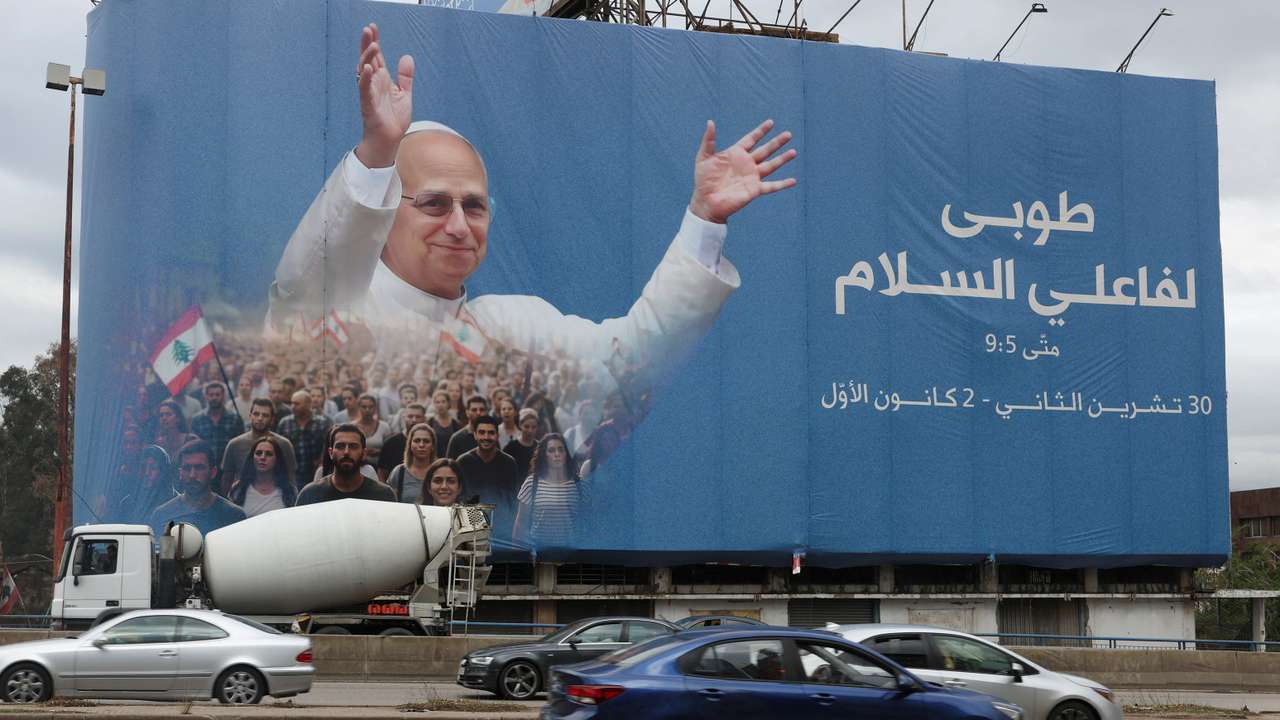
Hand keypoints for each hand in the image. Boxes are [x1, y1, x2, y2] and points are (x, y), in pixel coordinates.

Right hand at [354, 23, 414, 168]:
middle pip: (368, 59)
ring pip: (364, 72)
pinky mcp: (368, 106)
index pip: (376, 57)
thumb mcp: (404, 95)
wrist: (389, 141)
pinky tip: (368, 68)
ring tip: (373, 45)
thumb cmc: (393, 119)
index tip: (373, 27)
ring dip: (367, 57)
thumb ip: (405, 77)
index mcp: (382, 80)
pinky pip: (364, 90)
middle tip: (368, 29)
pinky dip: (365, 79)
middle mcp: (373, 84)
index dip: (374, 42)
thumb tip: (407, 57)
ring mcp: (369, 94)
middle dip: (367, 44)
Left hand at [689, 119, 796, 223]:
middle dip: (776, 142)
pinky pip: (771, 186)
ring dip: (782, 159)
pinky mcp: (754, 190)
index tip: (771, 122)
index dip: (761, 131)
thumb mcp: (703, 158)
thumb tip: (710, 122)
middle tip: (788, 134)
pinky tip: (793, 181)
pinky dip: (782, 184)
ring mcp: (752, 177)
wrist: (706, 202)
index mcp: (736, 154)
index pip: (751, 139)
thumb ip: (709, 140)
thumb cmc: (703, 181)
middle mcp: (746, 164)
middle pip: (765, 150)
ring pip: (771, 165)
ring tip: (794, 152)